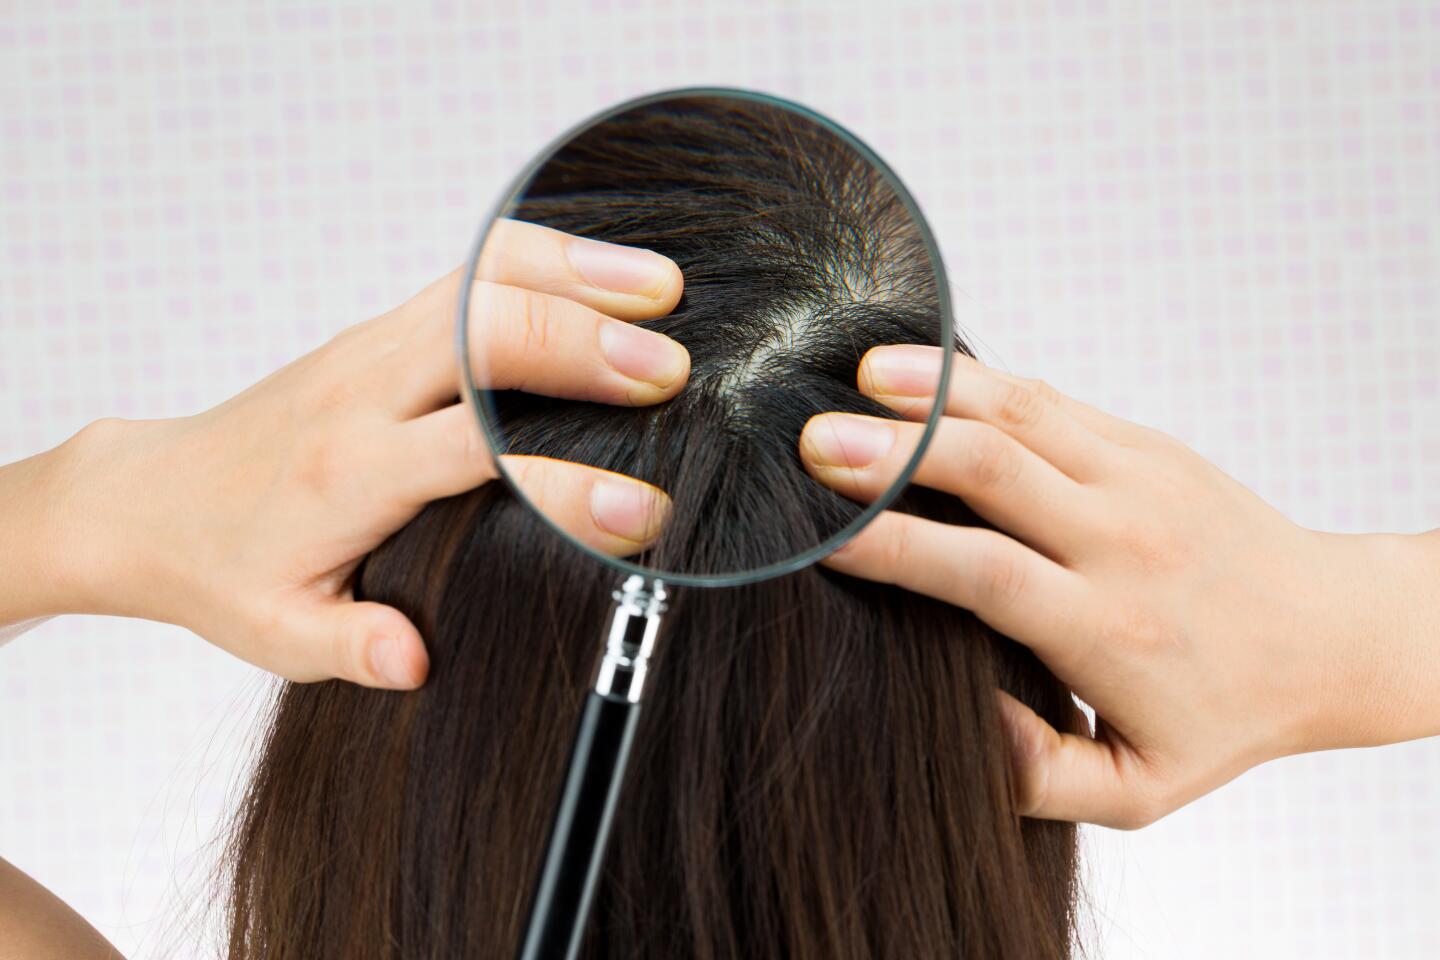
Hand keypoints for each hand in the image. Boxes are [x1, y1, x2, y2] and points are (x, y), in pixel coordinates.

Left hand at [37, 220, 686, 688]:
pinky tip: (606, 268)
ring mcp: (375, 344)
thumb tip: (416, 662)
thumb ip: (352, 647)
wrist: (149, 498)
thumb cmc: (222, 565)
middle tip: (670, 370)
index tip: (643, 512)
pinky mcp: (385, 326)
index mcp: (350, 472)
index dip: (567, 485)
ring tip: (664, 287)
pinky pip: (474, 269)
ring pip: (484, 276)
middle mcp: (365, 391)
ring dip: (577, 271)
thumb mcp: (276, 631)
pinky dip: (546, 257)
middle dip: (585, 344)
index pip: (473, 456)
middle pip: (484, 332)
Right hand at [800, 345, 1439, 827]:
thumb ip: (1041, 777)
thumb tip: (960, 722)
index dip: (898, 548)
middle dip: (896, 453)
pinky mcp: (1144, 443)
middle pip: (994, 474)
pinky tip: (916, 368)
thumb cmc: (1223, 714)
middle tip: (816, 442)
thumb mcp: (1139, 787)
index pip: (986, 575)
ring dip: (933, 391)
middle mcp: (1122, 542)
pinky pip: (1049, 398)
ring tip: (856, 375)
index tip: (825, 537)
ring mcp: (1137, 479)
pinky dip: (978, 378)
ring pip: (1021, 414)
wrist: (1331, 634)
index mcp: (1108, 629)